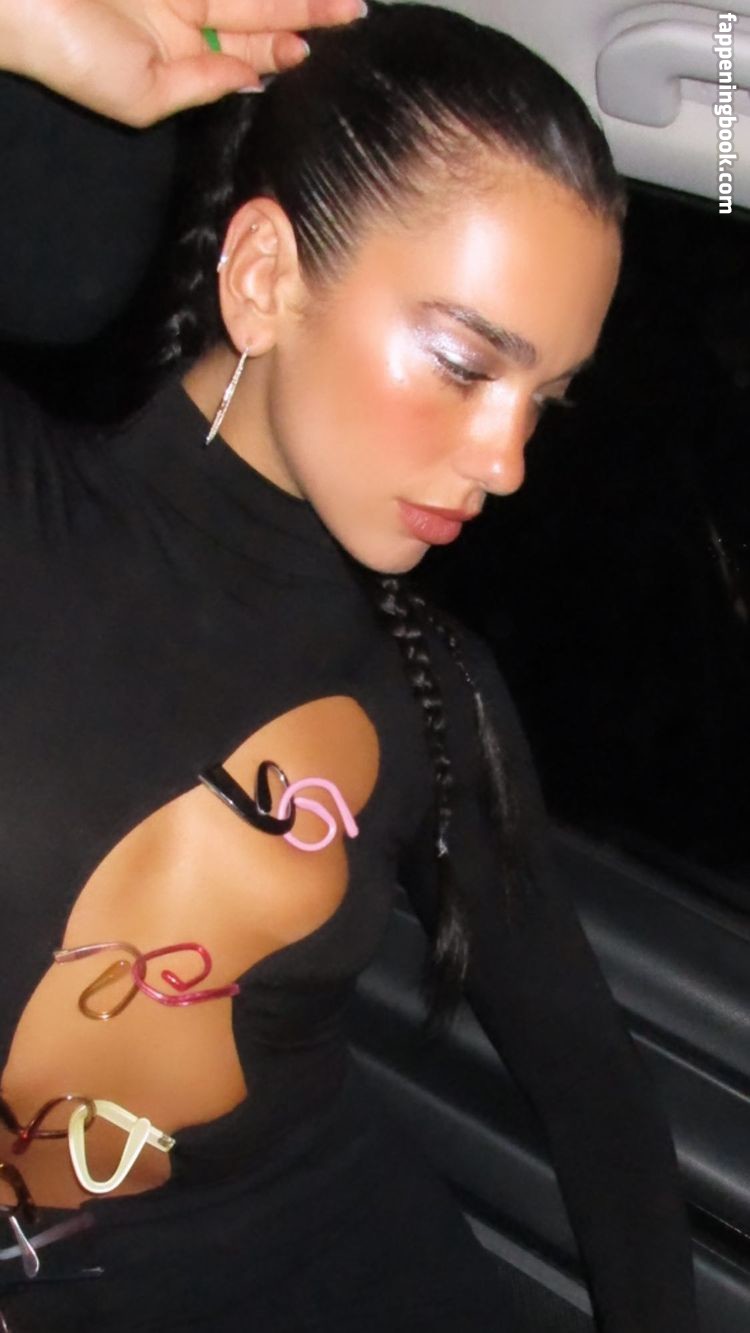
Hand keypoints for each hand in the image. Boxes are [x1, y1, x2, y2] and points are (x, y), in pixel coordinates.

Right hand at [0, 0, 364, 125]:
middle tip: (351, 11)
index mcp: (178, 58)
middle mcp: (181, 16)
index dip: (284, 49)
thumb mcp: (142, 97)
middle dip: (305, 12)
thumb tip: (250, 80)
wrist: (18, 0)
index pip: (244, 55)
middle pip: (257, 12)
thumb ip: (200, 87)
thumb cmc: (71, 54)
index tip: (316, 49)